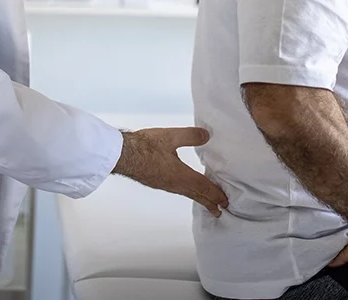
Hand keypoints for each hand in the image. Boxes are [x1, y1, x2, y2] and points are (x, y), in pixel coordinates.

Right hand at [112, 127, 228, 217]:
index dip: (216, 195)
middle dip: (210, 203)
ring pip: (187, 194)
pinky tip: (184, 188)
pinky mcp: (157, 182)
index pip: (204, 187)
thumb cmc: (144, 147)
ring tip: (206, 203)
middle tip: (220, 211)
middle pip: (197, 195)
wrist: (122, 155)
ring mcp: (165, 185)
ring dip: (199, 198)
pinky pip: (178, 191)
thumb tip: (207, 135)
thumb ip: (190, 136)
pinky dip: (188, 193)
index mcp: (181, 176)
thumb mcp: (170, 136)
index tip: (225, 203)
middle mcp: (175, 184)